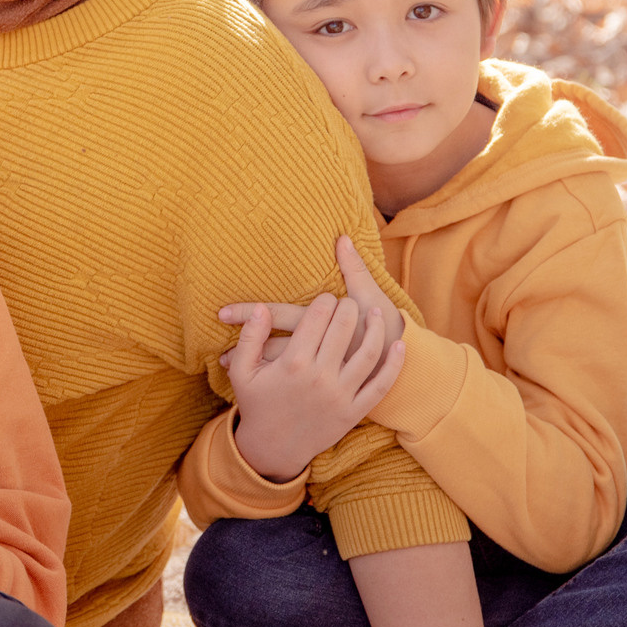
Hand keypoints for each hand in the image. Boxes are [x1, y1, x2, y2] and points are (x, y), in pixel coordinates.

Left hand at [217, 236, 406, 370]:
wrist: (410, 363)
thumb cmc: (385, 322)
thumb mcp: (369, 294)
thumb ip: (353, 268)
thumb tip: (341, 238)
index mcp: (322, 326)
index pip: (278, 316)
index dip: (250, 313)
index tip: (221, 313)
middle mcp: (318, 352)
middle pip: (272, 346)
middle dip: (245, 345)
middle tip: (215, 345)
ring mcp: (322, 373)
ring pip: (279, 370)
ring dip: (253, 365)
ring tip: (226, 364)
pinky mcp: (326, 387)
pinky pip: (293, 388)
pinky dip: (271, 385)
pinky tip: (253, 385)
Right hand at [224, 288, 405, 482]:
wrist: (272, 449)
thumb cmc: (256, 405)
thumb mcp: (242, 371)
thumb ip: (250, 336)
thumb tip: (260, 308)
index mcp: (292, 363)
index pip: (317, 317)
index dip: (325, 300)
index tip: (327, 298)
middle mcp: (319, 377)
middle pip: (344, 327)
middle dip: (349, 307)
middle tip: (349, 302)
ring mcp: (340, 395)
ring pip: (368, 352)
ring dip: (376, 327)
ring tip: (375, 313)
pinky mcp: (354, 412)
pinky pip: (381, 385)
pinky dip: (394, 364)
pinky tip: (400, 346)